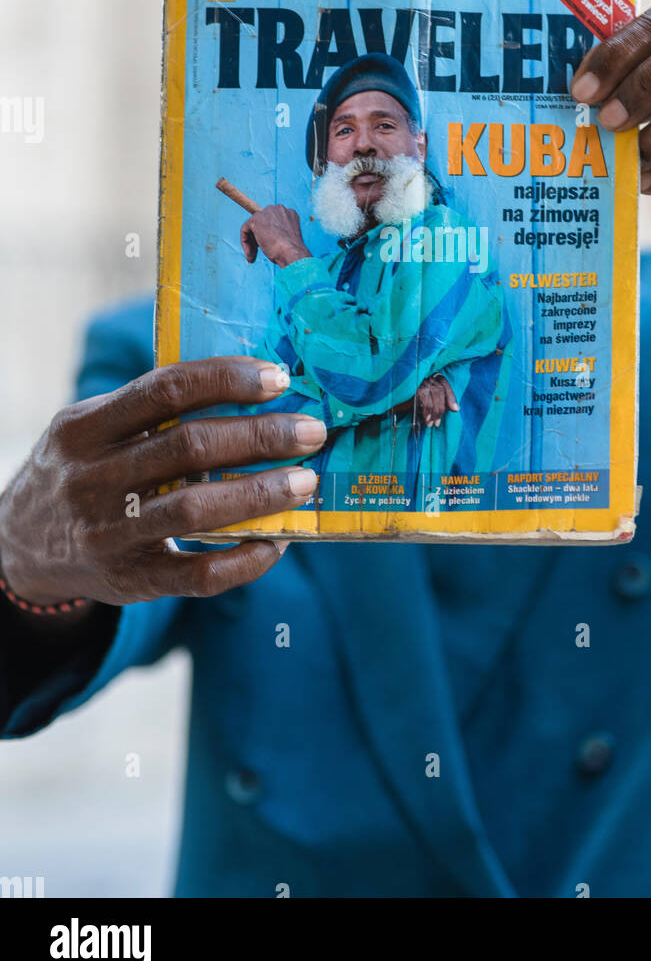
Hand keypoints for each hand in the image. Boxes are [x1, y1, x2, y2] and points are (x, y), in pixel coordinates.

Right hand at [0, 358, 327, 607]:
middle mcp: (93, 479)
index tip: (278, 379)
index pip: (164, 389)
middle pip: (190, 448)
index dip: (226, 380)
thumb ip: (148, 408)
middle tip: (311, 431)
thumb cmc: (78, 470)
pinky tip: (278, 541)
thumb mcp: (89, 427)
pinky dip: (245, 559)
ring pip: (197, 510)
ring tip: (305, 481)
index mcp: (85, 427)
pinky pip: (198, 574)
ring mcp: (110, 534)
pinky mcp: (130, 581)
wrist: (18, 547)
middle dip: (261, 437)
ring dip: (261, 493)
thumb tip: (249, 382)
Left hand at [241, 206, 311, 266]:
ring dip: (252, 240)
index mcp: (289, 213)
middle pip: (263, 221)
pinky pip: (245, 230)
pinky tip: (250, 254)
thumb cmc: (292, 251)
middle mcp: (278, 209)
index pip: (274, 221)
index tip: (268, 246)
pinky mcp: (255, 220)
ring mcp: (266, 213)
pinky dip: (245, 242)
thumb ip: (279, 233)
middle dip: (259, 235)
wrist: (291, 252)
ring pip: (253, 225)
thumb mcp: (288, 238)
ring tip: (253, 254)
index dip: (269, 234)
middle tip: (258, 250)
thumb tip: (267, 239)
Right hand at [414, 374, 458, 426]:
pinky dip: (427, 410)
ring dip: (433, 412)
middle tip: (437, 423)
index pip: (445, 386)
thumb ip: (442, 402)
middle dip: (440, 409)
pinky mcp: (414, 387)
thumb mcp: (431, 399)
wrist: (399, 395)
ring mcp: (421, 382)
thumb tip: (456, 409)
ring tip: (431, 423)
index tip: (455, 410)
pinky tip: (426, 418)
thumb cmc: (415, 399)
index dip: (451, 398)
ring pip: (432, 395)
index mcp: (434, 379)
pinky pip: (424, 399)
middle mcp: (428, 378)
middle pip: (439, 391)